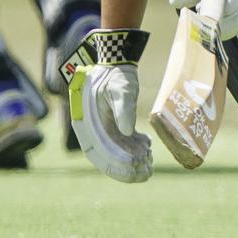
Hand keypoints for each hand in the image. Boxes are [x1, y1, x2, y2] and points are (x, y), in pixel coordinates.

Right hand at [65, 29, 152, 182]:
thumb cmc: (116, 75)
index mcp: (87, 124)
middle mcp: (93, 130)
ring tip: (149, 164)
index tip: (133, 169)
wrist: (117, 63)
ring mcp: (103, 128)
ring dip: (132, 161)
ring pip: (116, 152)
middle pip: (107, 157)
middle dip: (126, 169)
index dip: (115, 165)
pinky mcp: (113, 125)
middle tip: (145, 174)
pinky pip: (122, 143)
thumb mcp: (121, 90)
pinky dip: (134, 148)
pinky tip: (148, 147)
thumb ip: (124, 109)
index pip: (99, 152)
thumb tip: (128, 133)